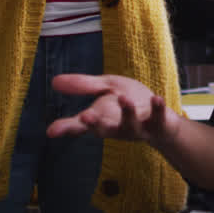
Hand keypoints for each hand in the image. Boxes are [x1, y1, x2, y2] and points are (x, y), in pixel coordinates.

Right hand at [47, 73, 182, 147]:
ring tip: (124, 99)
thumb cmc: (130, 102)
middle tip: (85, 116)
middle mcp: (117, 127)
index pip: (81, 125)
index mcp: (102, 119)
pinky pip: (159, 118)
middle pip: (103, 129)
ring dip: (127, 113)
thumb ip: (84, 86)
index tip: (51, 131)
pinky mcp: (158, 124)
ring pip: (130, 125)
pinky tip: (156, 98)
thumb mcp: (106, 88)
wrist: (162, 119)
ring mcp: (139, 127)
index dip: (66, 128)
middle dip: (95, 124)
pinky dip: (158, 109)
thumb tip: (53, 81)